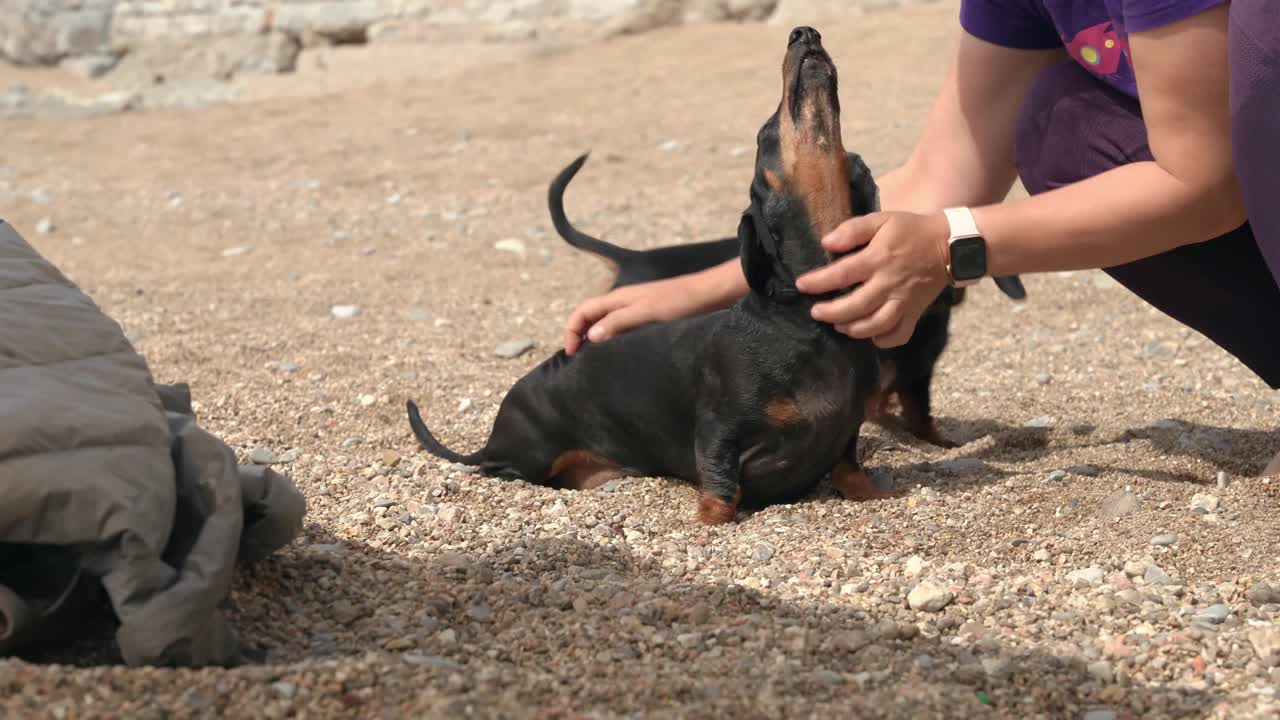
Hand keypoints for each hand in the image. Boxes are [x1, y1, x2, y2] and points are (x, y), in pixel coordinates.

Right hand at [563, 275, 713, 354]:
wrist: (707, 295)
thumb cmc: (678, 302)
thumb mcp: (645, 312)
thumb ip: (618, 322)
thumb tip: (590, 336)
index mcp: (617, 298)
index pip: (582, 311)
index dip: (571, 330)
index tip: (571, 354)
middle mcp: (622, 303)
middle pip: (590, 317)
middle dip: (580, 336)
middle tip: (579, 360)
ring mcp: (635, 310)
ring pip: (605, 324)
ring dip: (596, 340)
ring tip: (595, 360)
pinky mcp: (648, 318)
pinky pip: (621, 329)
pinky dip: (613, 340)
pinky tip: (619, 354)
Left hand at [795, 211, 951, 347]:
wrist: (949, 245)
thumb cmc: (910, 230)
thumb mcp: (881, 219)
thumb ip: (853, 229)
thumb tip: (827, 242)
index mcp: (878, 258)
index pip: (841, 274)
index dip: (818, 282)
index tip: (802, 285)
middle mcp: (889, 283)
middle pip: (856, 306)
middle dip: (831, 312)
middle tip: (816, 312)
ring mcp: (903, 301)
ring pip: (876, 325)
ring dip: (853, 329)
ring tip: (838, 325)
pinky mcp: (915, 312)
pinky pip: (899, 334)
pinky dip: (883, 340)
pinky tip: (870, 336)